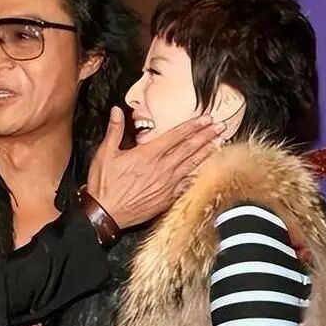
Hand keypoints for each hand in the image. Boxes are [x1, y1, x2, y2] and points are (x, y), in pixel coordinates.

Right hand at [87, 107, 223, 228]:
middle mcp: (161, 168)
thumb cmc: (104, 185)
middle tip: (221, 126)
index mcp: (147, 154)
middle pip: (189, 149)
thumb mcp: (104, 154)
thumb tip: (117, 111)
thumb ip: (114, 131)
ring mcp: (166, 185)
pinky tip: (204, 171)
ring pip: (191, 165)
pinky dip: (196, 176)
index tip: (206, 118)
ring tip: (219, 143)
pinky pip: (186, 185)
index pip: (175, 136)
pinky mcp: (166, 199)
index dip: (192, 126)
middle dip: (206, 136)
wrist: (105, 214)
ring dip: (206, 153)